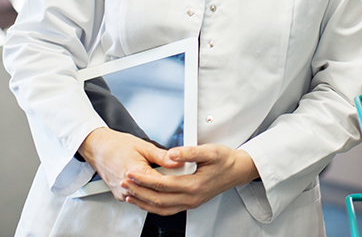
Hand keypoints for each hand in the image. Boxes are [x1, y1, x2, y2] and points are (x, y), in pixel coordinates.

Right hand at [77, 128, 182, 201]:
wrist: (98, 148)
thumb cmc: (116, 145)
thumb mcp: (143, 146)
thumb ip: (162, 156)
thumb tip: (177, 161)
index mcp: (136, 172)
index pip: (161, 183)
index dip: (174, 179)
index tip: (183, 173)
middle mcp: (128, 186)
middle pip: (155, 194)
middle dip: (167, 187)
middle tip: (177, 177)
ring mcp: (123, 193)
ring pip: (146, 199)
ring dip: (157, 192)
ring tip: (165, 180)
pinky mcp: (120, 195)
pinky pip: (137, 199)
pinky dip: (146, 193)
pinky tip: (152, 185)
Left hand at [121, 144, 258, 215]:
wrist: (237, 171)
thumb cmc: (225, 160)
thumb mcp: (210, 151)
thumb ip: (189, 152)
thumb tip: (172, 154)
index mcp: (194, 185)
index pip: (162, 184)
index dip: (144, 178)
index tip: (131, 172)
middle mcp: (191, 198)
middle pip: (158, 199)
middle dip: (138, 191)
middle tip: (124, 182)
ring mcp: (191, 203)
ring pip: (162, 208)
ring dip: (143, 202)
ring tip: (129, 194)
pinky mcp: (190, 203)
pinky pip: (168, 210)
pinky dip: (153, 207)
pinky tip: (145, 201)